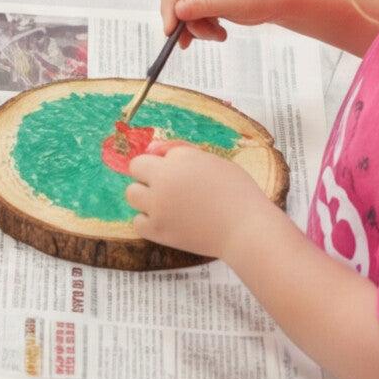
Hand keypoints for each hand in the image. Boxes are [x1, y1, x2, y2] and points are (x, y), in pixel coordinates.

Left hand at [125, 141, 272, 261]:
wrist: (247, 230)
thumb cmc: (238, 193)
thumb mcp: (215, 161)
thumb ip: (182, 152)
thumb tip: (153, 149)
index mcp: (181, 157)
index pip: (157, 153)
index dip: (167, 163)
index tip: (184, 175)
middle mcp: (164, 178)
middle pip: (136, 169)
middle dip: (149, 175)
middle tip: (170, 189)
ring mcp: (158, 205)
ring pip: (131, 194)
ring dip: (145, 197)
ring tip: (166, 206)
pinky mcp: (158, 230)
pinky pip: (138, 222)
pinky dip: (148, 223)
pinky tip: (166, 222)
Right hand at [159, 0, 286, 46]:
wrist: (283, 0)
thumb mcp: (234, 0)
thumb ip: (203, 5)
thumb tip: (177, 11)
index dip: (170, 4)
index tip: (170, 30)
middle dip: (182, 19)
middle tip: (185, 41)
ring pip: (183, 7)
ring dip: (196, 27)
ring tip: (218, 35)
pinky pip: (192, 13)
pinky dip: (201, 27)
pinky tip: (218, 33)